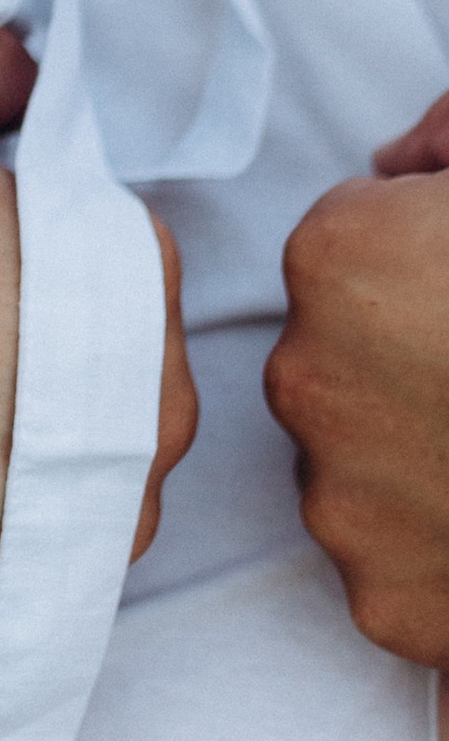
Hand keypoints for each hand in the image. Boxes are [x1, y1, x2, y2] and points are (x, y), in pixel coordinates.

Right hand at [0, 46, 195, 657]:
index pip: (116, 256)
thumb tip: (22, 66)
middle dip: (39, 352)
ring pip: (76, 471)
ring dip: (18, 445)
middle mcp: (145, 421)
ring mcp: (84, 532)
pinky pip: (13, 555)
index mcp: (128, 286)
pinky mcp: (15, 615)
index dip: (29, 250)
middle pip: (114, 370)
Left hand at [267, 158, 448, 662]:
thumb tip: (397, 164)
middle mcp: (305, 378)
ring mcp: (342, 500)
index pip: (350, 251)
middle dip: (406, 364)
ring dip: (418, 460)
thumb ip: (444, 139)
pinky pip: (394, 569)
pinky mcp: (385, 601)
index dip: (424, 264)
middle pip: (341, 362)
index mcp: (337, 259)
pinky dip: (443, 559)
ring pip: (359, 466)